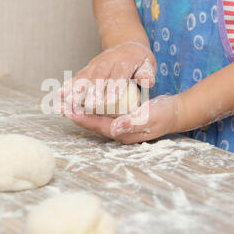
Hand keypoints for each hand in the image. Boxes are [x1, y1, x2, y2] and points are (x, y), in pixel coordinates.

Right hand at [59, 41, 156, 112]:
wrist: (127, 44)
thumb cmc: (140, 60)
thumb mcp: (148, 63)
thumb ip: (147, 73)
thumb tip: (147, 81)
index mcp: (124, 62)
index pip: (118, 76)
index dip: (113, 89)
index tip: (107, 102)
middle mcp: (108, 62)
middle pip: (98, 77)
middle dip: (91, 92)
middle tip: (86, 106)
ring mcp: (96, 64)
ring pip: (85, 77)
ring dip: (76, 89)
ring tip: (68, 101)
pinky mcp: (88, 68)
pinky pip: (77, 76)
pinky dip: (69, 85)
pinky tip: (60, 94)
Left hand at [63, 95, 182, 143]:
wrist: (176, 113)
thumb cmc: (164, 115)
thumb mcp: (150, 117)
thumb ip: (133, 123)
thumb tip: (114, 129)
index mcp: (122, 132)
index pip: (95, 125)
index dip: (80, 117)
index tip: (65, 109)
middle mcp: (117, 131)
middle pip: (91, 123)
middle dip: (74, 114)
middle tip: (57, 106)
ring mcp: (119, 125)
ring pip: (94, 118)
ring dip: (80, 111)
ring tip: (65, 103)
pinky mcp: (121, 118)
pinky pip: (101, 114)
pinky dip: (90, 107)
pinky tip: (84, 101)